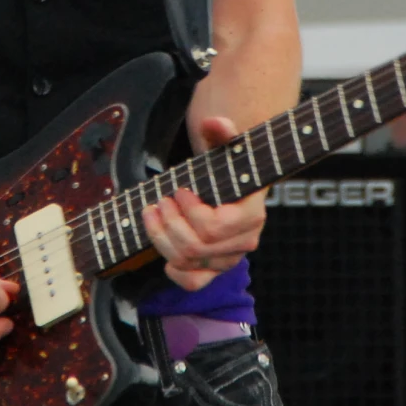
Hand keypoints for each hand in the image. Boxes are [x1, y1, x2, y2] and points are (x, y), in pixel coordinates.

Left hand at [145, 115, 267, 290]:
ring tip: (153, 212)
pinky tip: (163, 249)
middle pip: (196, 247)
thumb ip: (222, 131)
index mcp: (252, 215)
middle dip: (170, 222)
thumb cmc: (227, 164)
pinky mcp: (214, 268)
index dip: (189, 211)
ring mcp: (228, 258)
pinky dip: (174, 271)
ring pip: (188, 263)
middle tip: (160, 200)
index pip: (214, 227)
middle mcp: (244, 242)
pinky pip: (193, 283)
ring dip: (162, 238)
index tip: (179, 190)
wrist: (232, 182)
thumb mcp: (225, 144)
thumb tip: (214, 122)